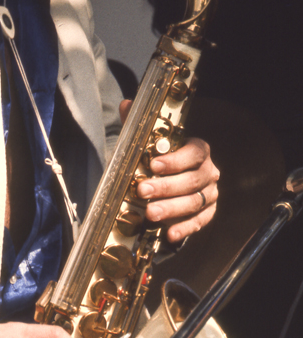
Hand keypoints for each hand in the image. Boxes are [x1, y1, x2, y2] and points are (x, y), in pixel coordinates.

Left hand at [120, 100, 219, 243]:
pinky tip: (169, 234)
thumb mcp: (146, 143)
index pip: (194, 153)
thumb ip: (137, 125)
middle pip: (192, 180)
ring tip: (150, 214)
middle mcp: (208, 172)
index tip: (153, 165)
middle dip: (166, 187)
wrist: (167, 185)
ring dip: (172, 209)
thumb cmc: (157, 162)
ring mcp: (210, 194)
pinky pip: (199, 222)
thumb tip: (127, 104)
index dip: (175, 160)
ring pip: (195, 202)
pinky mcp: (207, 214)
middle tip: (143, 191)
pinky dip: (184, 229)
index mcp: (198, 151)